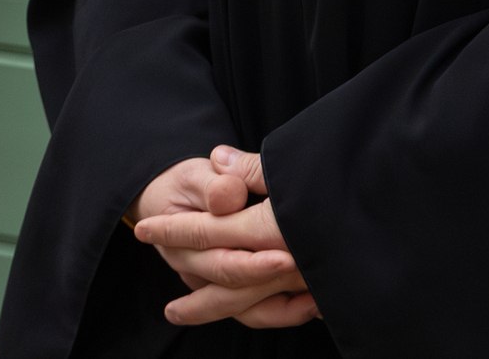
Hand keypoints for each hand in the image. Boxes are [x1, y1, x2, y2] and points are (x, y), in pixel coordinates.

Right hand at [132, 149, 315, 328]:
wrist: (171, 204)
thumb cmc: (189, 186)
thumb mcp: (194, 175)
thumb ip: (214, 185)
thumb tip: (228, 195)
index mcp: (182, 241)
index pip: (218, 258)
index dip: (251, 262)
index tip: (285, 259)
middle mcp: (196, 270)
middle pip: (235, 287)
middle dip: (276, 284)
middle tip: (309, 274)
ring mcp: (213, 287)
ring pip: (248, 309)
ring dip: (285, 306)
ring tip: (317, 295)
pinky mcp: (232, 296)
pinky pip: (261, 313)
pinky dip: (289, 312)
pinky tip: (316, 303)